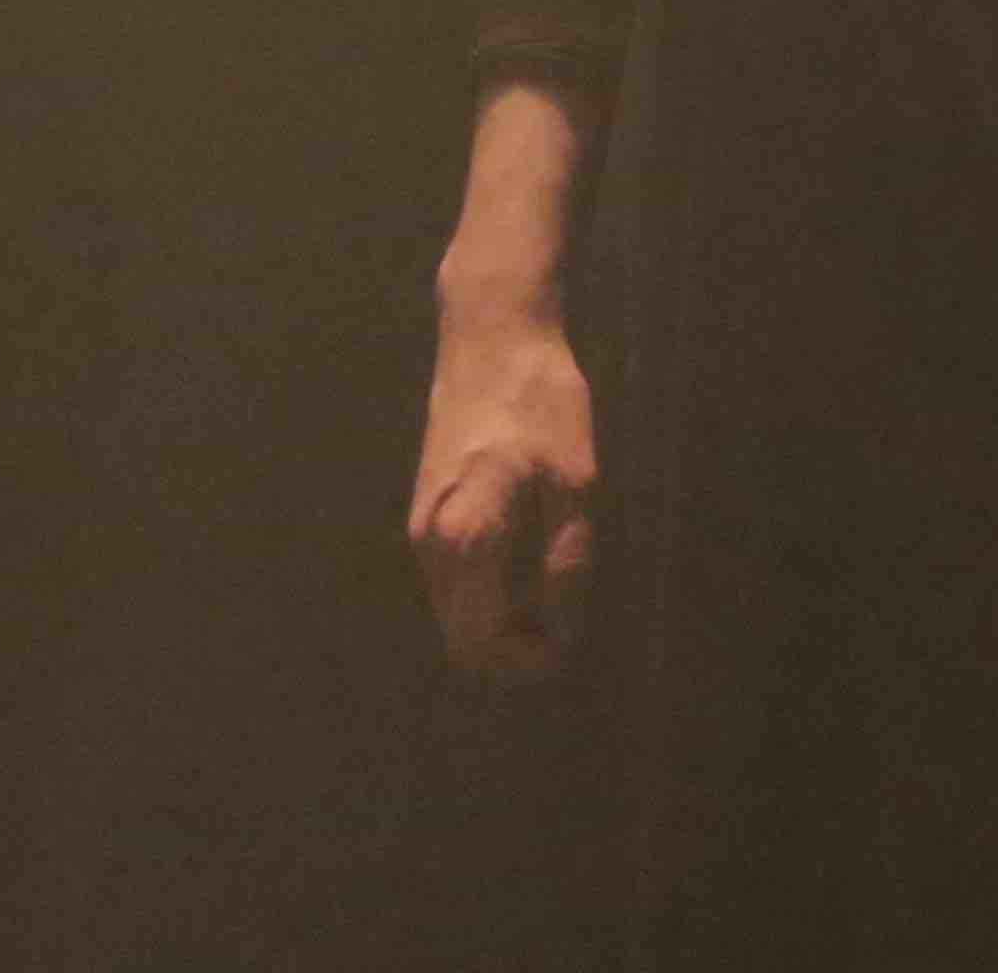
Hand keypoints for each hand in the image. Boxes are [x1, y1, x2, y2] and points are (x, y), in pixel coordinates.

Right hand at [410, 304, 599, 685]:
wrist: (491, 334)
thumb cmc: (539, 401)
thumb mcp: (574, 481)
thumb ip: (567, 560)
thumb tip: (564, 628)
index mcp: (465, 540)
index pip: (482, 643)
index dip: (528, 662)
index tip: (572, 644)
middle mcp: (431, 545)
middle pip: (462, 638)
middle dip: (515, 648)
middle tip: (568, 622)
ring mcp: (423, 527)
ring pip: (456, 611)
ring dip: (503, 618)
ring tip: (557, 589)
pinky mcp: (429, 509)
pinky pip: (455, 579)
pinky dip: (490, 590)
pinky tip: (532, 559)